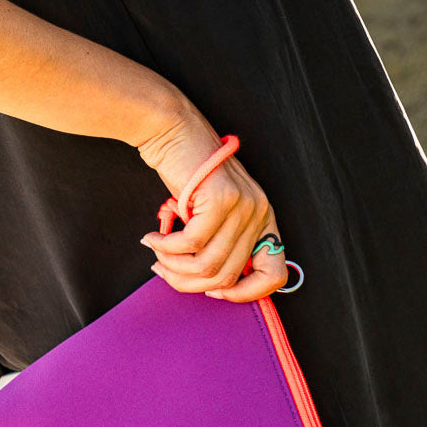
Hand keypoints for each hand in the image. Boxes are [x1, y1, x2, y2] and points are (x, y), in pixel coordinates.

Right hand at [135, 100, 288, 301]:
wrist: (175, 132)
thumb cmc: (190, 177)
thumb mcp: (214, 217)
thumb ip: (220, 246)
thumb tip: (209, 288)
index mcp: (264, 221)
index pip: (274, 276)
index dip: (244, 294)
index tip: (212, 291)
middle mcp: (260, 214)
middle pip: (228, 276)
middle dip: (189, 282)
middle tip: (163, 270)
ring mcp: (244, 206)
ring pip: (208, 265)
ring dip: (174, 266)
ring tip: (156, 254)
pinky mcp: (221, 199)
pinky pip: (190, 244)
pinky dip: (166, 247)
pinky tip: (152, 238)